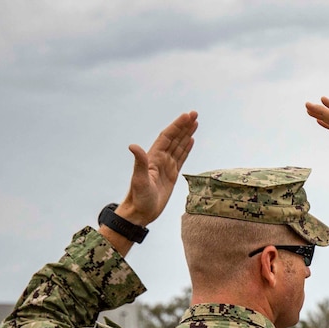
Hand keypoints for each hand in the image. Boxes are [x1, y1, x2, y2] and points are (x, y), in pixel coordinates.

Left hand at [116, 111, 197, 226]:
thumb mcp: (139, 180)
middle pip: (174, 138)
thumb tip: (133, 146)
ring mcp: (166, 166)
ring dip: (186, 134)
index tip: (187, 116)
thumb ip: (139, 163)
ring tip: (195, 123)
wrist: (140, 212)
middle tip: (195, 114)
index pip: (167, 137)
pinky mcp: (171, 175)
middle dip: (184, 126)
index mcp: (153, 157)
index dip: (177, 126)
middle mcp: (160, 159)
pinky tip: (190, 141)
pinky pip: (181, 158)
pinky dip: (186, 148)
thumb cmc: (139, 198)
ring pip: (178, 146)